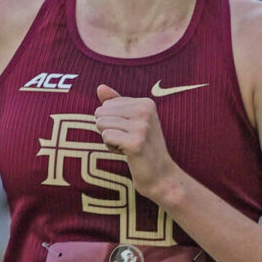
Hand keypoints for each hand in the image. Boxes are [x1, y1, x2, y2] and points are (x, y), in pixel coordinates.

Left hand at [95, 84, 174, 199]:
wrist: (161, 175)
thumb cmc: (143, 147)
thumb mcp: (132, 121)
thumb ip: (116, 103)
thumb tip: (100, 87)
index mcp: (146, 102)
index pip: (107, 104)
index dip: (113, 121)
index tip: (130, 132)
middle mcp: (145, 111)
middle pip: (101, 112)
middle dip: (108, 129)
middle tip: (128, 140)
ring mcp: (142, 127)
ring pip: (102, 124)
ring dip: (109, 139)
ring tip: (127, 146)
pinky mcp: (136, 142)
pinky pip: (106, 137)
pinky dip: (111, 147)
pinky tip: (127, 153)